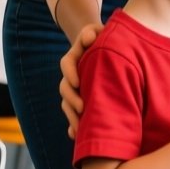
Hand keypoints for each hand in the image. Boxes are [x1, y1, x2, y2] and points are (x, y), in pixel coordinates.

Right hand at [60, 23, 103, 138]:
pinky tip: (76, 137)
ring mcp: (75, 90)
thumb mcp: (96, 31)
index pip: (67, 64)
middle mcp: (72, 75)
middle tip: (82, 109)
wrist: (103, 47)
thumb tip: (88, 39)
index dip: (71, 74)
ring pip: (68, 105)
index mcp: (74, 57)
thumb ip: (91, 33)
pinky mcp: (82, 101)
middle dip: (72, 100)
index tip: (78, 82)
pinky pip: (74, 115)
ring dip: (72, 117)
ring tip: (80, 129)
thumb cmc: (102, 37)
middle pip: (65, 89)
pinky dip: (73, 127)